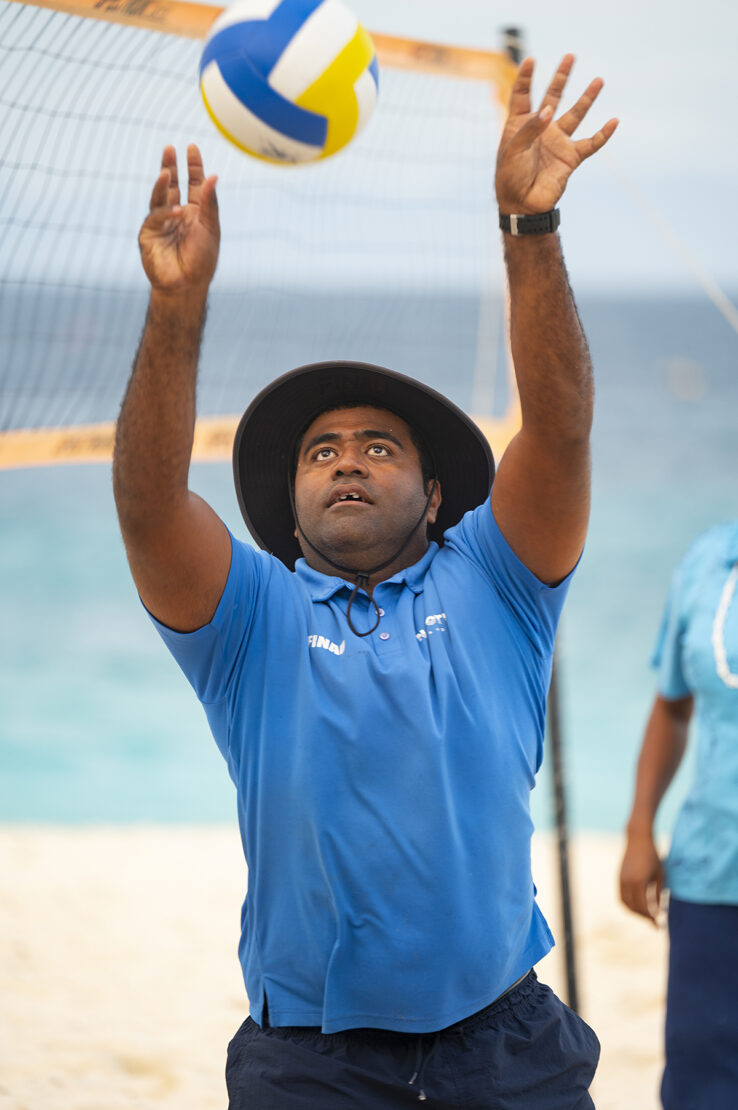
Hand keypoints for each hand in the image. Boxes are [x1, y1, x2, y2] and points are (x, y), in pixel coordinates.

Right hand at [139, 144, 219, 294]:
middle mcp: (177, 214)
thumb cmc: (202, 260)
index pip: (193, 183)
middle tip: (169, 147)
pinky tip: (177, 211)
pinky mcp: (148, 233)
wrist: (186, 285)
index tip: (192, 147)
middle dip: (171, 166)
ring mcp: (161, 223)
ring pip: (160, 196)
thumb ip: (210, 203)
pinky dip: (166, 213)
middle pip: (172, 185)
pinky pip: (156, 217)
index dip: (193, 166)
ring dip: (162, 183)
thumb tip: (214, 175)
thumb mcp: (210, 228)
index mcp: (195, 212)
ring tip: (166, 170)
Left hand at [495, 55, 617, 214]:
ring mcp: (557, 141)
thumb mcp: (513, 151)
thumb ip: (529, 129)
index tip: (530, 60)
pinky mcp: (571, 157)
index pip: (523, 95)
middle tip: (570, 56)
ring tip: (598, 80)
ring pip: (575, 114)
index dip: (526, 78)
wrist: (523, 206)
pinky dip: (603, 134)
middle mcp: (541, 128)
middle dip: (561, 77)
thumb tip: (549, 110)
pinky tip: (613, 122)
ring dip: (587, 98)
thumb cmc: (510, 178)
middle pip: (553, 97)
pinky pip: (591, 143)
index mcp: (520, 125)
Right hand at [619, 833, 664, 925]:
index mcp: (639, 882)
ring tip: (646, 916)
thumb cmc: (653, 856)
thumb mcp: (660, 874)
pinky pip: (621, 896)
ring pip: (625, 903)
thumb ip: (658, 893)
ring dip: (635, 912)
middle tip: (654, 923)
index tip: (659, 923)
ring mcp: (621, 880)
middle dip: (644, 917)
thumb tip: (659, 909)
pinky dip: (628, 904)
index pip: (644, 907)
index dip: (652, 917)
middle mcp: (628, 882)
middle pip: (634, 908)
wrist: (638, 839)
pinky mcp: (619, 877)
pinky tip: (638, 906)